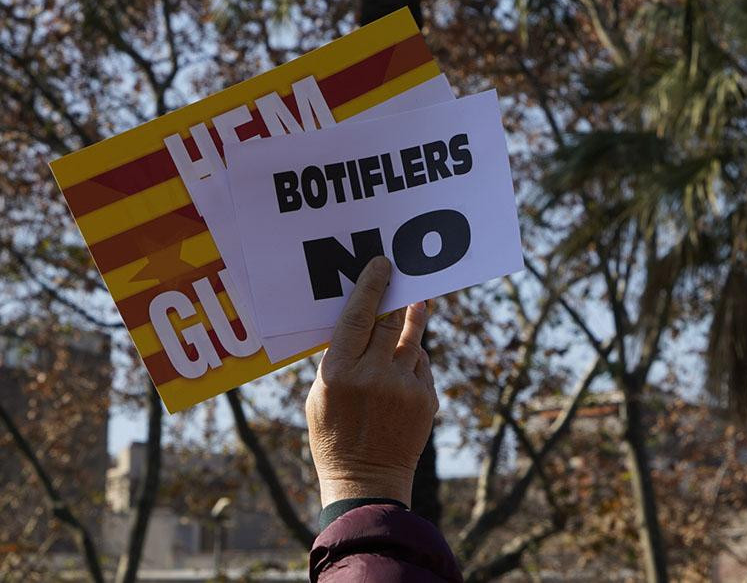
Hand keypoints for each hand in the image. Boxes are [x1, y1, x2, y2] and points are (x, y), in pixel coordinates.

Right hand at [306, 256, 437, 507]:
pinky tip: (409, 358)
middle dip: (396, 298)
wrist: (366, 481)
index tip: (381, 265)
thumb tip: (358, 323)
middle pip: (390, 322)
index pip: (356, 317)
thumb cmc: (334, 436)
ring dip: (415, 320)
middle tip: (403, 276)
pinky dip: (416, 358)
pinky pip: (422, 365)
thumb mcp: (320, 395)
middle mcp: (373, 375)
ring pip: (413, 340)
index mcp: (338, 373)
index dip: (371, 287)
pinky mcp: (425, 400)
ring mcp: (403, 388)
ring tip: (418, 303)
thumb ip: (337, 360)